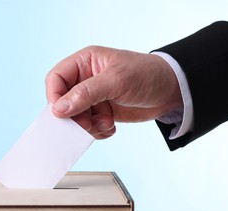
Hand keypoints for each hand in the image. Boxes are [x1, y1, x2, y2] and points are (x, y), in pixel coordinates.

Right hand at [45, 46, 182, 138]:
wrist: (172, 91)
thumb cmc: (148, 75)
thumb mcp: (116, 81)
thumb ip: (86, 94)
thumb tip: (59, 108)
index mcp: (85, 62)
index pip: (56, 78)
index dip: (54, 96)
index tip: (60, 113)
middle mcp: (85, 79)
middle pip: (63, 101)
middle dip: (74, 116)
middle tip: (85, 125)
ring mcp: (93, 97)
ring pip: (76, 117)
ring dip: (88, 126)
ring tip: (105, 124)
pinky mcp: (101, 112)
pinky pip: (89, 126)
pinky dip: (98, 130)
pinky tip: (111, 127)